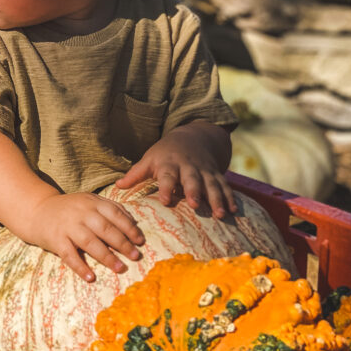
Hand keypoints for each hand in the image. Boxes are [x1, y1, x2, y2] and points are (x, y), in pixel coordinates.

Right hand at [30, 192, 144, 282]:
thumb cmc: (70, 209)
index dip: (130, 228)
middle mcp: (81, 213)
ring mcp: (68, 227)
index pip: (115, 214)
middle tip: (135, 256)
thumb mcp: (89, 201)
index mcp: (92, 203)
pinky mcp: (56, 240)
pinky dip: (80, 267)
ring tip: (120, 268)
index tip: (140, 241)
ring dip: (107, 256)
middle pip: (105, 229)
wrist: (37, 211)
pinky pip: (69, 255)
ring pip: (90, 242)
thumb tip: (134, 222)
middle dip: (123, 244)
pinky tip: (91, 277)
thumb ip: (111, 208)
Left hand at [116, 121, 236, 218]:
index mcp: (169, 164)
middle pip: (192, 179)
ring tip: (221, 214)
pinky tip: (234, 211)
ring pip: (212, 184)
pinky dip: (230, 198)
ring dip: (217, 199)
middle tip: (195, 205)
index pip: (167, 176)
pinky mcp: (216, 175)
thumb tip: (116, 187)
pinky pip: (225, 186)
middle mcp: (189, 167)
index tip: (165, 200)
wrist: (194, 136)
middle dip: (194, 191)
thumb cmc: (166, 153)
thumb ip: (136, 174)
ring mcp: (205, 171)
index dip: (166, 187)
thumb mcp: (150, 159)